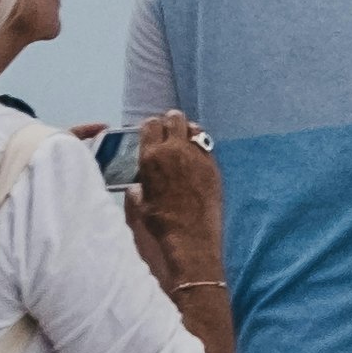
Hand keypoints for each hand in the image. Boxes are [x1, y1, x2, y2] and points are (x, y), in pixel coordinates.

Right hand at [122, 110, 222, 264]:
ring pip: (193, 128)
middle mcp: (175, 150)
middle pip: (174, 119)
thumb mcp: (139, 202)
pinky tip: (196, 153)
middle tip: (169, 127)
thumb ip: (138, 187)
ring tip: (184, 137)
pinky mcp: (213, 165)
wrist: (190, 234)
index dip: (151, 125)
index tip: (151, 128)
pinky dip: (200, 144)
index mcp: (151, 156)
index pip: (150, 125)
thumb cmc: (160, 221)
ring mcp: (197, 156)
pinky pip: (206, 145)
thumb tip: (138, 185)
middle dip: (170, 120)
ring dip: (187, 130)